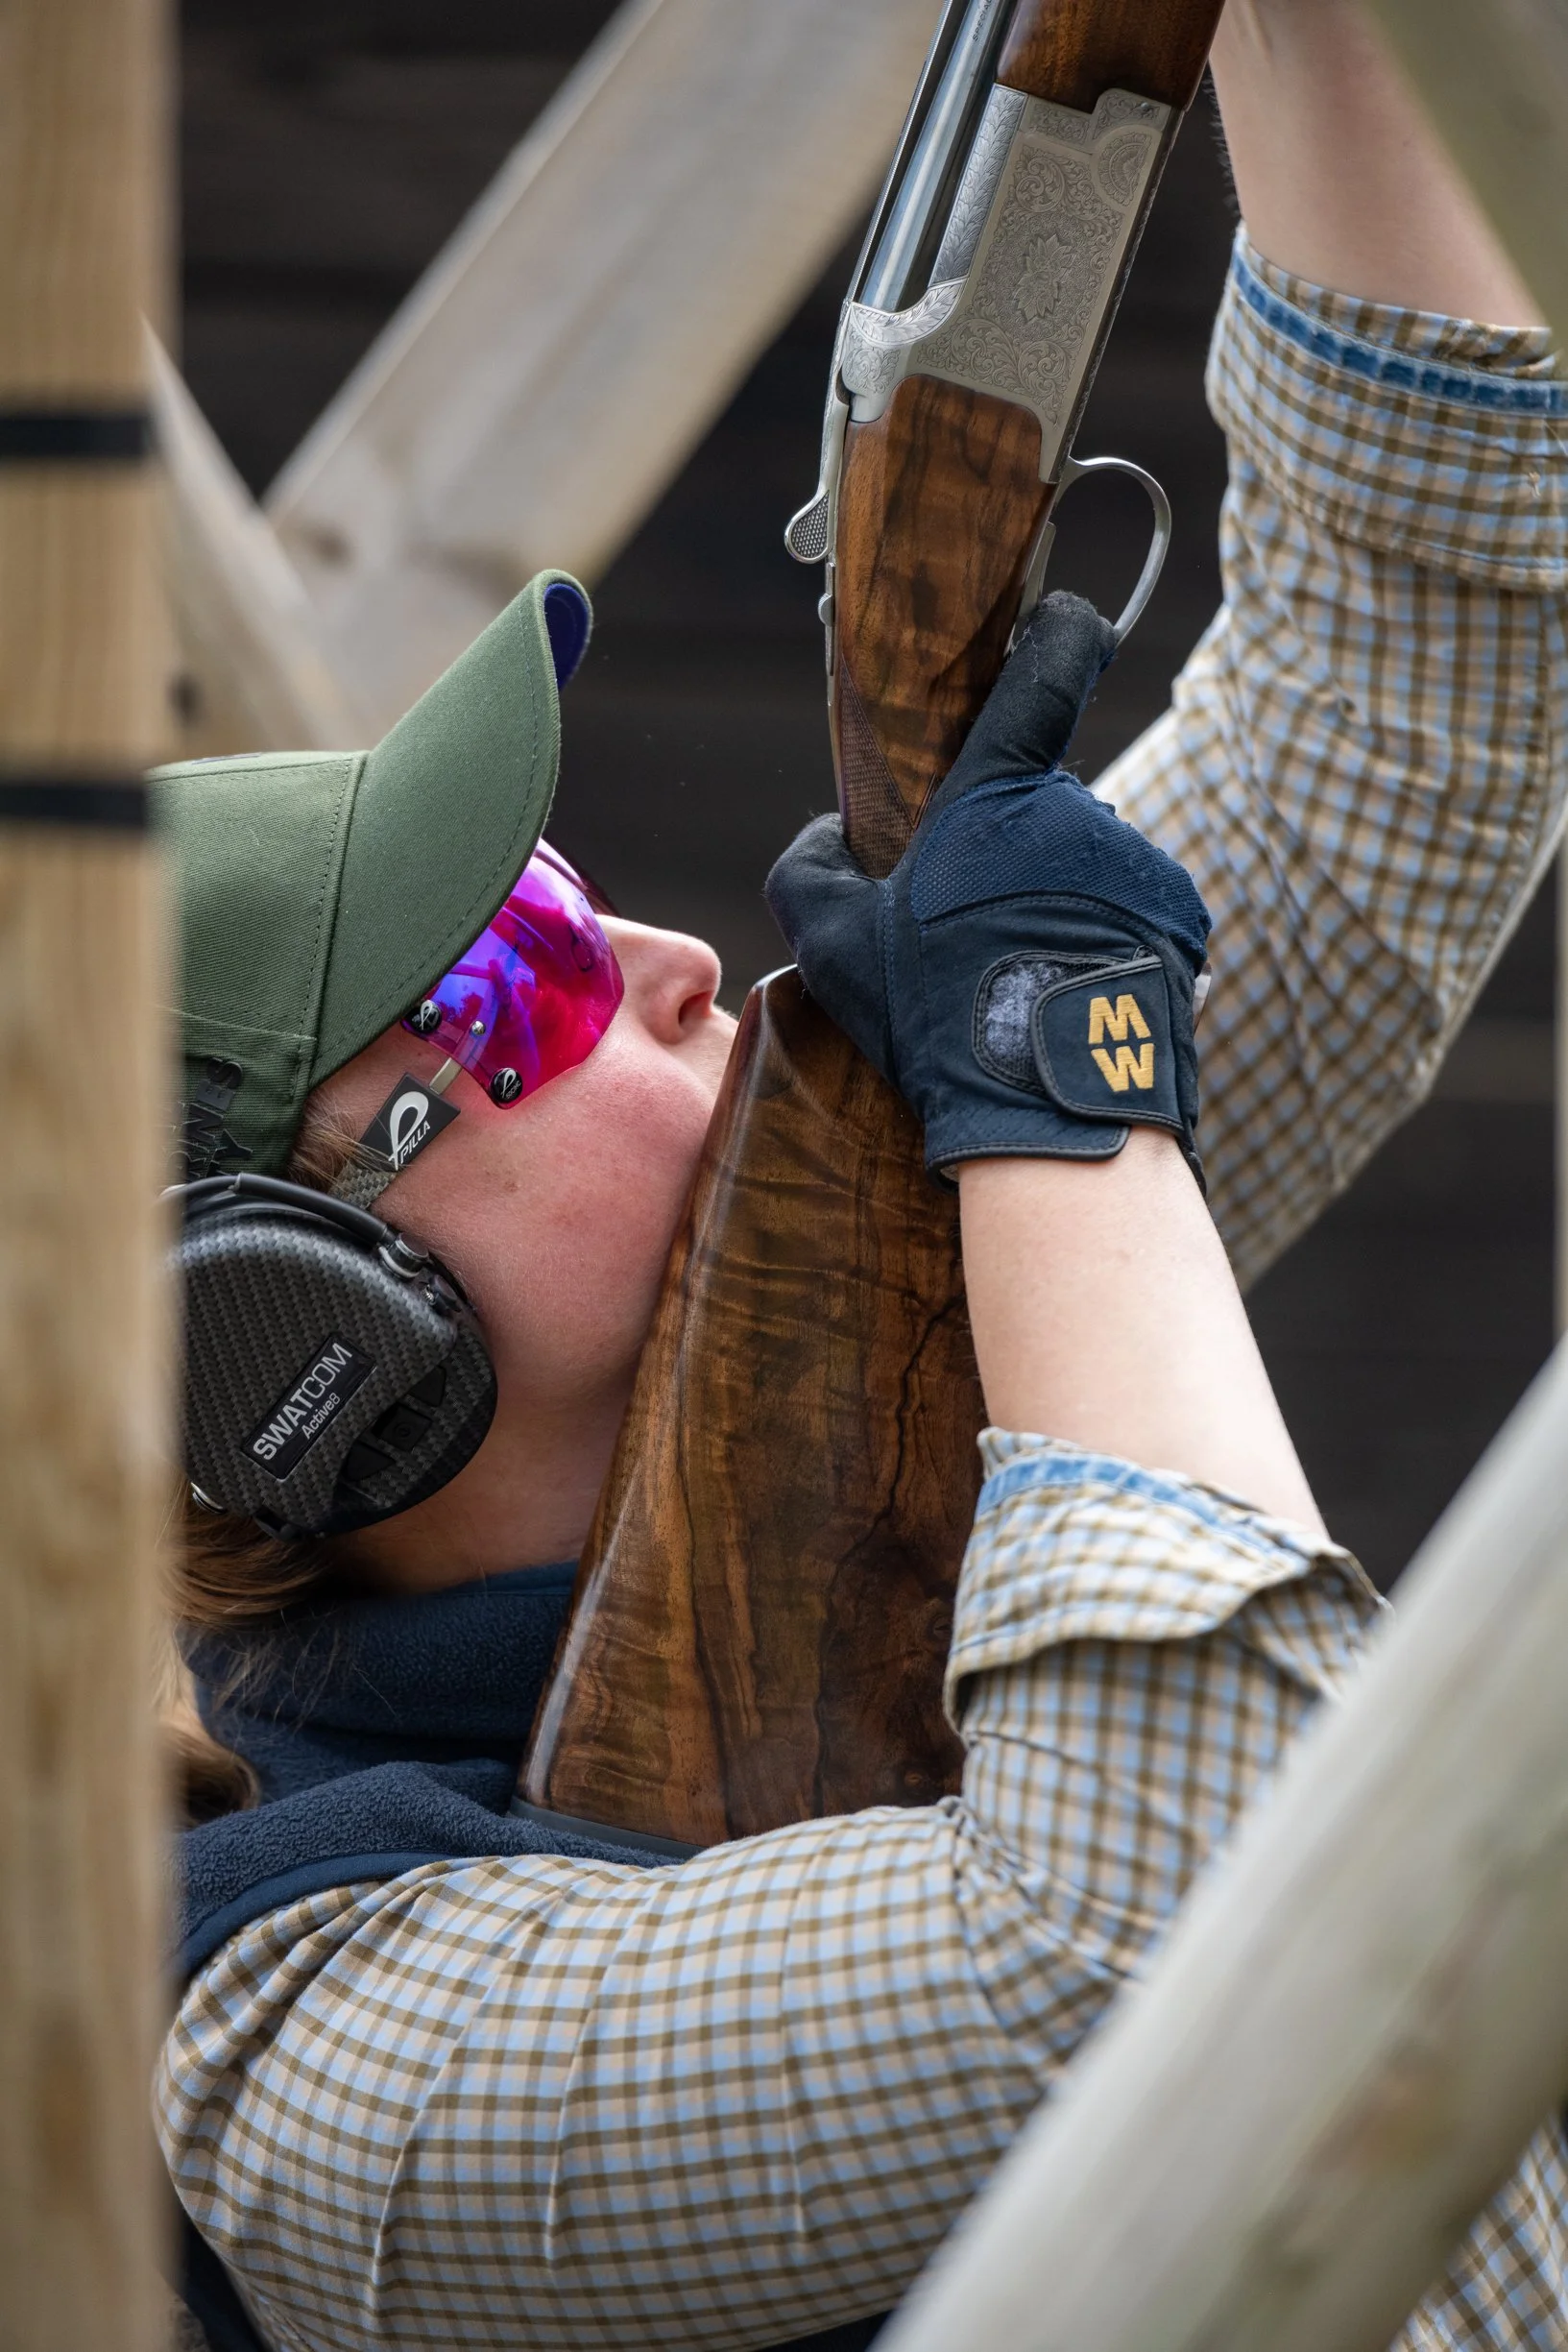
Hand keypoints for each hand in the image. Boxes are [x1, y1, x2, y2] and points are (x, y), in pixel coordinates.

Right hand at [766, 592, 1211, 1183]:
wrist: (1053, 1120)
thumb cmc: (936, 1023)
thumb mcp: (833, 948)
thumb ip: (809, 869)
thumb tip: (827, 834)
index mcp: (999, 793)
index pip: (1047, 666)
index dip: (1055, 631)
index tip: (1059, 622)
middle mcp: (1081, 811)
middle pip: (1041, 804)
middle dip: (1009, 851)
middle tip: (972, 931)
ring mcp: (1140, 865)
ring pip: (1087, 865)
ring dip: (1057, 904)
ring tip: (1019, 985)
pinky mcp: (1183, 919)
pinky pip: (1134, 911)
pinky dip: (1104, 944)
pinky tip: (1068, 1000)